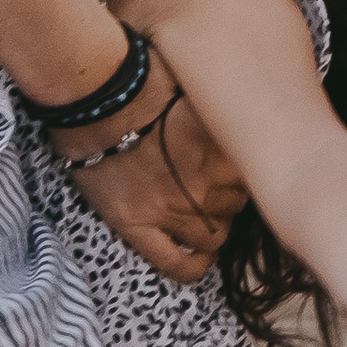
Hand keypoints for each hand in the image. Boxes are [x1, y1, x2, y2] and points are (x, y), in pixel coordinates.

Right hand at [53, 88, 247, 282]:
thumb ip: (222, 113)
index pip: (252, 176)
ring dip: (212, 227)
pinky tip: (200, 260)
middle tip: (212, 185)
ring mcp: (170, 209)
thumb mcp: (199, 88)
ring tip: (202, 214)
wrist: (93, 92)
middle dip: (227, 198)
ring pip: (212, 235)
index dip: (241, 172)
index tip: (233, 166)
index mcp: (222, 150)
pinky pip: (173, 262)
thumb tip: (242, 113)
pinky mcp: (136, 225)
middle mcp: (203, 184)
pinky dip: (192, 267)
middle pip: (234, 206)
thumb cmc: (142, 79)